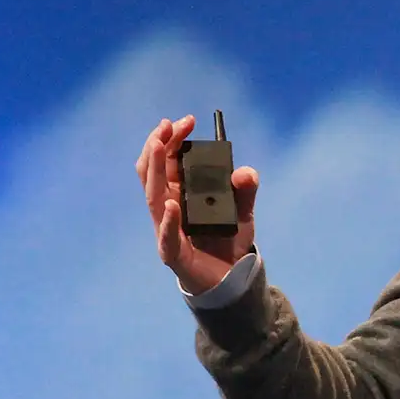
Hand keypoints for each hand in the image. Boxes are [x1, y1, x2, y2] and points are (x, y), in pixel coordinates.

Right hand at [137, 113, 259, 295]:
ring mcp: (166, 228)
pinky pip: (166, 236)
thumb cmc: (229, 240)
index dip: (174, 138)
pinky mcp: (172, 252)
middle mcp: (168, 206)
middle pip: (153, 171)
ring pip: (153, 196)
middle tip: (169, 124)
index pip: (168, 159)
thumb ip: (246, 190)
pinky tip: (172, 205)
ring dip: (156, 169)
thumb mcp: (244, 210)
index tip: (188, 120)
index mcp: (179, 192)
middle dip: (159, 144)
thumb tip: (245, 172)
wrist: (232, 278)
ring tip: (161, 146)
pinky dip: (168, 221)